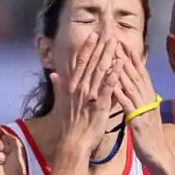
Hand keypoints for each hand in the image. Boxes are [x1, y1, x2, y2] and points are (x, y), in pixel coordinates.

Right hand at [51, 33, 121, 153]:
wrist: (74, 141)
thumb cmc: (69, 124)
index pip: (80, 63)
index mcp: (71, 86)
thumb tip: (54, 75)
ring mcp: (90, 95)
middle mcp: (80, 87)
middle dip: (100, 47)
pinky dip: (114, 74)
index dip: (87, 48)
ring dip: (108, 55)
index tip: (93, 35)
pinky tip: (120, 64)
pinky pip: (108, 86)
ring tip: (115, 42)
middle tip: (109, 33)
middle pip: (91, 63)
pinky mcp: (100, 104)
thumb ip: (59, 87)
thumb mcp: (61, 102)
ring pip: (100, 71)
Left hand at [114, 45, 166, 166]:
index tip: (125, 44)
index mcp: (149, 98)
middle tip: (117, 42)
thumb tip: (138, 91)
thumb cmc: (150, 136)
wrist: (158, 154)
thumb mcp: (146, 114)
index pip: (141, 75)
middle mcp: (148, 100)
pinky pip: (127, 105)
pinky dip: (120, 94)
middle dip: (126, 59)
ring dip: (122, 71)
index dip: (133, 59)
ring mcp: (144, 110)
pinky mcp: (138, 121)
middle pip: (136, 76)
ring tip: (113, 57)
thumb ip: (142, 101)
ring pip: (132, 87)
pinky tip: (112, 85)